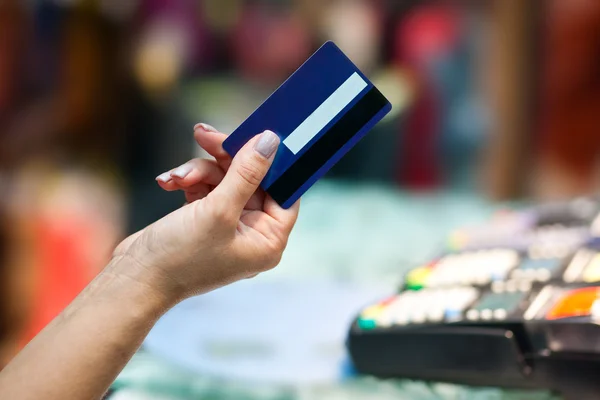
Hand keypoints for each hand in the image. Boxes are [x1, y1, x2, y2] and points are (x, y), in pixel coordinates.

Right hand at [111, 125, 298, 305]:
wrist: (134, 277)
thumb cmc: (180, 256)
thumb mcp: (218, 209)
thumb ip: (246, 173)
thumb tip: (270, 141)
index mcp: (268, 240)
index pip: (284, 191)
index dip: (273, 163)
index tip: (257, 135)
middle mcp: (253, 233)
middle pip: (252, 179)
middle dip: (225, 159)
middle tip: (205, 135)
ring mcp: (229, 226)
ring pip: (225, 178)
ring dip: (200, 171)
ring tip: (177, 177)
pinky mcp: (206, 218)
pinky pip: (207, 187)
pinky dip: (189, 181)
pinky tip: (169, 182)